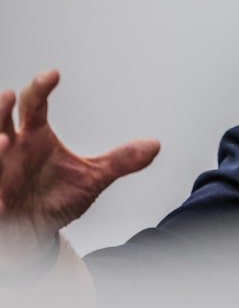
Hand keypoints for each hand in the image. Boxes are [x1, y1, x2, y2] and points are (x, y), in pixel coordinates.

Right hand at [0, 70, 159, 268]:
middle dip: (1, 108)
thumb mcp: (92, 178)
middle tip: (10, 96)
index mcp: (34, 136)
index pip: (35, 105)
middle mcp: (11, 148)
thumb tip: (154, 145)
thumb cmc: (55, 199)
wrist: (36, 233)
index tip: (52, 75)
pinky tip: (1, 196)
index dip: (40, 88)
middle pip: (0, 120)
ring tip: (2, 140)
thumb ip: (120, 160)